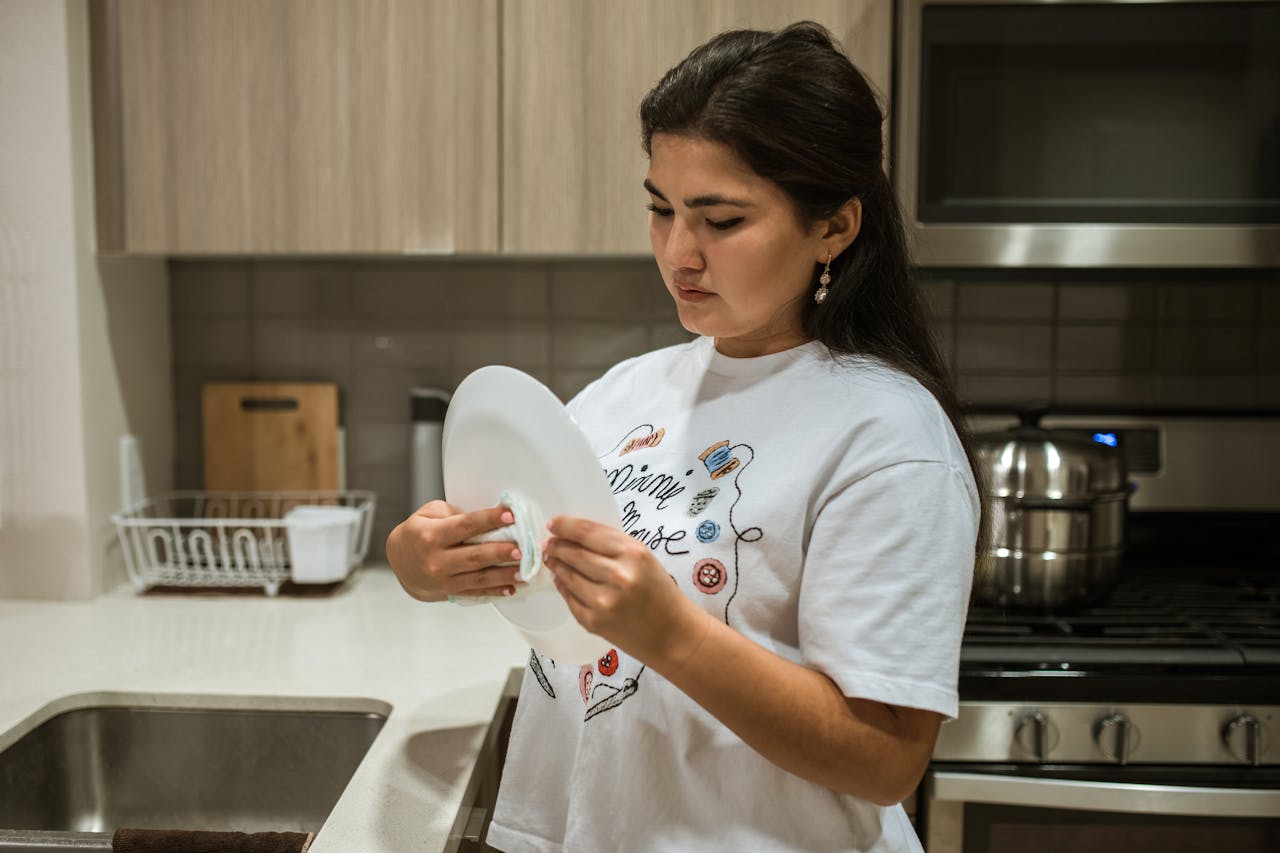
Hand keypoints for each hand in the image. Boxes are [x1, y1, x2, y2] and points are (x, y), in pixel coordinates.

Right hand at [386, 501, 523, 601]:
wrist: (399, 561)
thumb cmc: (417, 533)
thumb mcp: (428, 514)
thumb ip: (454, 514)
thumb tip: (485, 517)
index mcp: (431, 536)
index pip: (465, 525)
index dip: (489, 519)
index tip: (510, 514)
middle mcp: (436, 560)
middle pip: (475, 556)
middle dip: (501, 552)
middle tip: (522, 548)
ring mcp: (444, 579)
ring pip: (479, 578)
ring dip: (504, 575)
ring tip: (524, 570)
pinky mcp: (450, 592)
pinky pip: (476, 592)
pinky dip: (496, 591)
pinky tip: (512, 587)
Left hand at [543, 516, 707, 667]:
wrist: (673, 635)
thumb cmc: (661, 593)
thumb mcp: (644, 559)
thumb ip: (612, 546)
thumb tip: (573, 537)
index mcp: (633, 553)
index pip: (588, 532)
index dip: (565, 525)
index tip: (553, 523)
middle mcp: (617, 575)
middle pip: (573, 553)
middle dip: (556, 546)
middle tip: (548, 543)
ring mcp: (602, 601)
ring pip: (567, 575)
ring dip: (556, 565)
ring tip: (551, 559)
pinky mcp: (593, 621)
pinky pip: (569, 598)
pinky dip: (563, 586)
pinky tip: (561, 580)